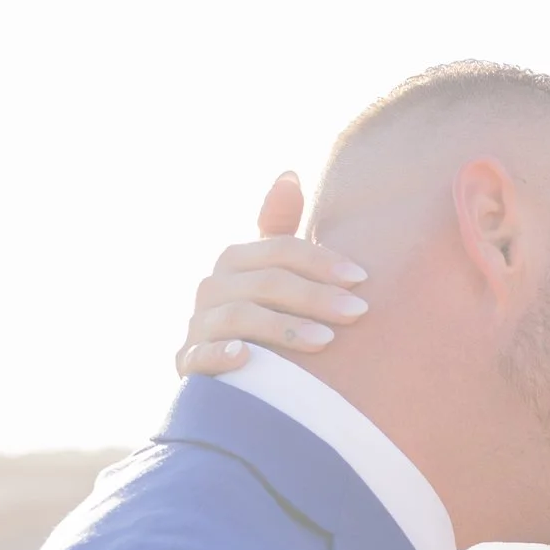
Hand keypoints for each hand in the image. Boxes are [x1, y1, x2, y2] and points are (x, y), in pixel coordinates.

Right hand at [173, 172, 374, 376]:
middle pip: (265, 282)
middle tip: (357, 312)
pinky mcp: (188, 364)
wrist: (232, 375)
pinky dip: (220, 354)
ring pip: (238, 317)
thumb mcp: (274, 272)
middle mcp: (212, 288)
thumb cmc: (266, 314)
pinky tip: (247, 357)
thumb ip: (280, 229)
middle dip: (314, 296)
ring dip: (283, 328)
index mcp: (237, 260)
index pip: (280, 249)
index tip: (361, 278)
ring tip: (326, 340)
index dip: (320, 260)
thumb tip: (290, 174)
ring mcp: (198, 326)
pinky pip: (199, 356)